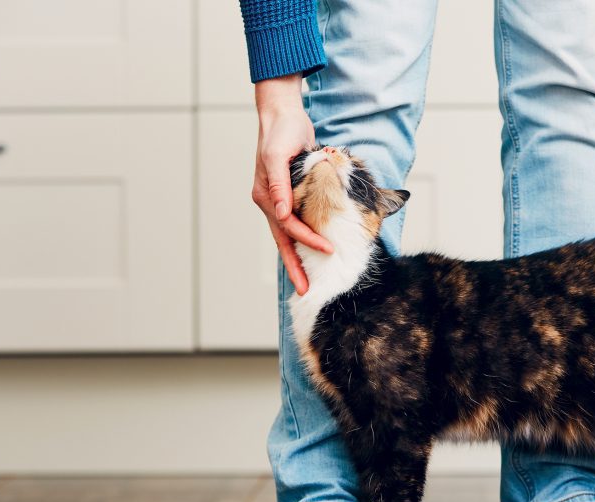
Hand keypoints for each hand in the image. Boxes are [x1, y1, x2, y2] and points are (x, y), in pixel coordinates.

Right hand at [252, 74, 332, 294]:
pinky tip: (308, 253)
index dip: (308, 240)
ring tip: (305, 281)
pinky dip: (301, 240)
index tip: (328, 250)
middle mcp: (270, 202)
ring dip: (297, 259)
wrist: (283, 115)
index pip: (289, 226)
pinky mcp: (289, 196)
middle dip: (294, 267)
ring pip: (288, 237)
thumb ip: (279, 184)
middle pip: (284, 241)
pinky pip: (294, 225)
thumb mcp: (279, 154)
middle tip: (305, 291)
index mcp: (266, 195)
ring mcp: (278, 200)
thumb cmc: (282, 132)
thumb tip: (281, 213)